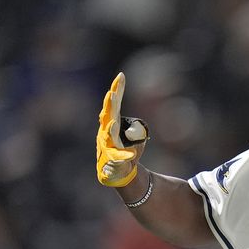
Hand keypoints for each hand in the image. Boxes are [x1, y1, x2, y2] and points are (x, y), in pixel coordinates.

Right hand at [95, 72, 148, 186]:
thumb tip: (142, 122)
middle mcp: (106, 132)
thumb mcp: (135, 136)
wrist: (119, 173)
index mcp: (112, 123)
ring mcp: (106, 146)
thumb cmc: (127, 151)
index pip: (115, 104)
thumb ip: (137, 127)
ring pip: (108, 136)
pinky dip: (124, 156)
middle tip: (111, 94)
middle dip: (109, 105)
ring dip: (110, 129)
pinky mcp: (111, 160)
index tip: (121, 76)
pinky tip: (131, 155)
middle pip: (107, 116)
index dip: (117, 90)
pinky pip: (118, 157)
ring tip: (113, 123)